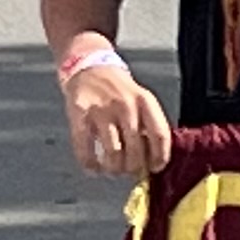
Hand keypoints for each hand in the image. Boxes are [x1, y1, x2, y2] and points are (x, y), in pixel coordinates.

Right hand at [61, 56, 174, 177]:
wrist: (90, 68)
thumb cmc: (119, 92)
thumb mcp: (141, 101)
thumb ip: (148, 125)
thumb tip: (152, 161)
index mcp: (146, 102)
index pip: (160, 136)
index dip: (159, 157)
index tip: (155, 168)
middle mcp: (126, 105)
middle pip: (136, 150)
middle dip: (133, 168)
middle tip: (129, 171)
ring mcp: (102, 110)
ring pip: (113, 154)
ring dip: (114, 168)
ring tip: (112, 170)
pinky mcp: (80, 115)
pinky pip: (85, 149)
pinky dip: (90, 164)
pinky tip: (93, 168)